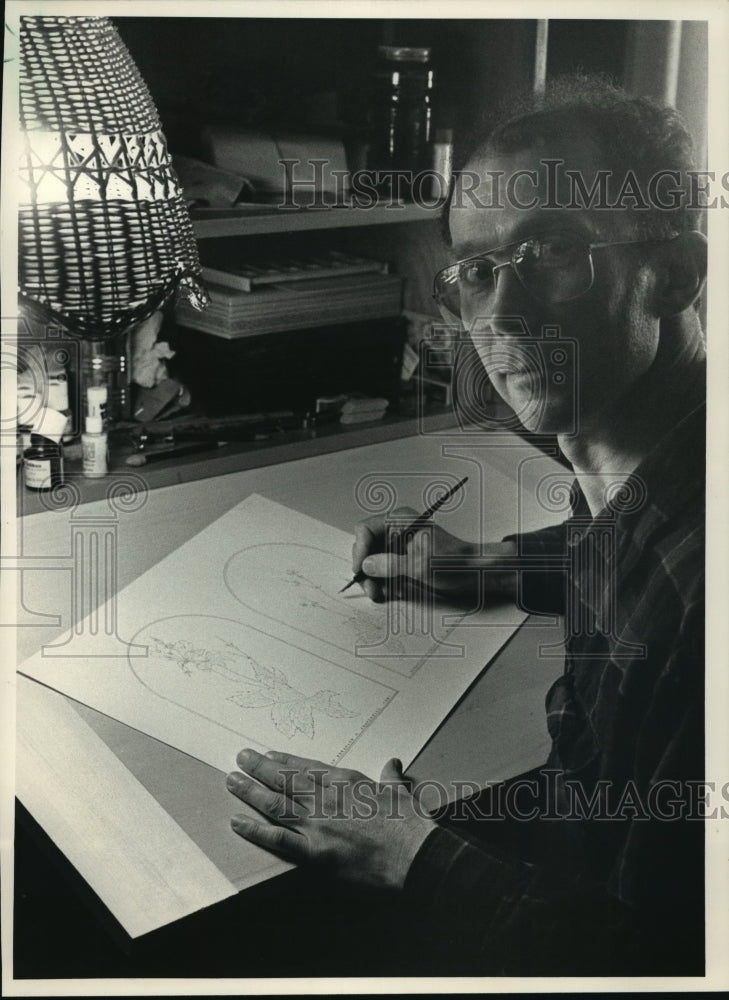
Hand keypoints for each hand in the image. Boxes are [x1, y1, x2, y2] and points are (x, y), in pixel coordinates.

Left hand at [226, 748, 434, 889]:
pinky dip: (255, 830)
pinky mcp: (315, 852)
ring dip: (251, 792)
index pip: (307, 767)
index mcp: (346, 782)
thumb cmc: (410, 825)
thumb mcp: (401, 792)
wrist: (414, 855)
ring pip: (276, 803)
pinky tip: (237, 822)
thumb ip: (391, 776)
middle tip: (240, 758)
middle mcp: (326, 798)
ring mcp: (318, 824)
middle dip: (260, 768)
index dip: (285, 761)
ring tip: (232, 781)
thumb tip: (393, 763)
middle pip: (285, 780)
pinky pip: (278, 839)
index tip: (269, 754)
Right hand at [352, 507, 518, 604]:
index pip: (365, 529)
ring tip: (384, 593)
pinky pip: (386, 569)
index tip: (361, 569)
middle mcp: (397, 530)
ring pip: (374, 561)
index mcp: (401, 521)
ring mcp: (400, 544)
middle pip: (367, 546)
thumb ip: (390, 564)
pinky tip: (395, 591)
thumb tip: (367, 564)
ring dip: (376, 579)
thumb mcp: (419, 566)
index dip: (360, 550)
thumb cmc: (455, 563)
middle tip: (371, 588)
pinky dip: (386, 582)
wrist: (475, 572)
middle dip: (367, 569)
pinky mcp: (404, 558)